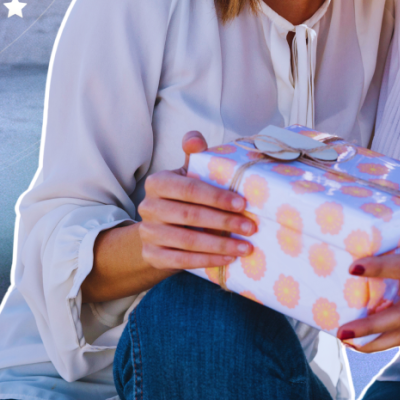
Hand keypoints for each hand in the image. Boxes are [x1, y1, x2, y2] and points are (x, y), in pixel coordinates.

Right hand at [138, 131, 255, 270]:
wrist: (161, 230)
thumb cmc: (184, 196)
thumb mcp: (189, 173)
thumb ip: (194, 155)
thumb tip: (194, 138)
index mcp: (158, 182)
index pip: (190, 189)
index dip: (217, 197)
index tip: (243, 204)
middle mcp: (148, 207)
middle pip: (189, 215)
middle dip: (224, 222)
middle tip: (251, 227)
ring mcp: (148, 233)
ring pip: (187, 241)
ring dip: (220, 245)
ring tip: (246, 247)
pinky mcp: (152, 256)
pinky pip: (182, 261)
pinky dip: (208, 260)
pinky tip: (229, 259)